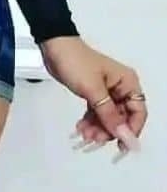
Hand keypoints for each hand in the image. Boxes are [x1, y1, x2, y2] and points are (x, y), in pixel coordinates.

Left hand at [39, 36, 147, 161]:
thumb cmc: (75, 60)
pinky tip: (82, 127)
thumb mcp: (93, 90)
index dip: (131, 130)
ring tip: (84, 132)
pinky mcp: (94, 94)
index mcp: (127, 82)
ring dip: (98, 128)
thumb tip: (124, 134)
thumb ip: (109, 114)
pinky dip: (91, 122)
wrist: (54, 47)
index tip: (120, 143)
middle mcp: (120, 87)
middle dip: (109, 130)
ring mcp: (106, 91)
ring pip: (108, 118)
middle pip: (122, 118)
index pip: (138, 112)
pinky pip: (97, 113)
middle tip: (95, 137)